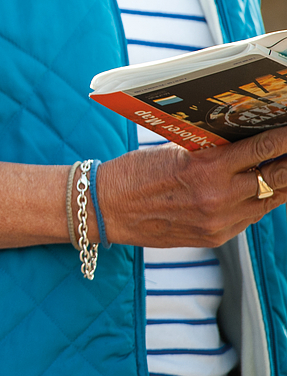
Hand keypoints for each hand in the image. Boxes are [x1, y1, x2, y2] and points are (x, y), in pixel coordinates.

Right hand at [98, 126, 286, 247]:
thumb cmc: (133, 174)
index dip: (284, 138)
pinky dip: (255, 201)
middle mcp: (218, 197)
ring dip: (277, 184)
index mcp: (205, 168)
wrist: (106, 210)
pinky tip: (254, 190)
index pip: (261, 149)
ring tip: (281, 169)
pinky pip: (249, 217)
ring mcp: (219, 221)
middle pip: (276, 179)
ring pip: (268, 201)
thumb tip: (243, 144)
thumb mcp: (174, 153)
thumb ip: (211, 153)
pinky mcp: (215, 237)